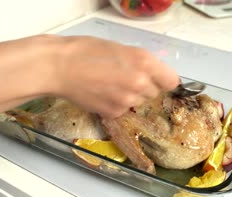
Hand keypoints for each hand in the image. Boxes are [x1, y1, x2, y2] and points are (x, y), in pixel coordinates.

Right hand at [51, 36, 179, 117]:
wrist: (59, 67)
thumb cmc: (86, 51)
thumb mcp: (121, 49)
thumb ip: (141, 63)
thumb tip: (153, 76)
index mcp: (145, 62)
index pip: (171, 81)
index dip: (162, 79)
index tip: (155, 79)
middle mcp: (140, 83)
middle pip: (154, 93)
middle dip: (144, 87)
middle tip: (123, 77)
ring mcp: (127, 101)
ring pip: (138, 102)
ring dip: (129, 96)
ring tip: (108, 84)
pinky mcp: (114, 113)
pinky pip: (123, 110)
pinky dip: (115, 104)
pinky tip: (100, 94)